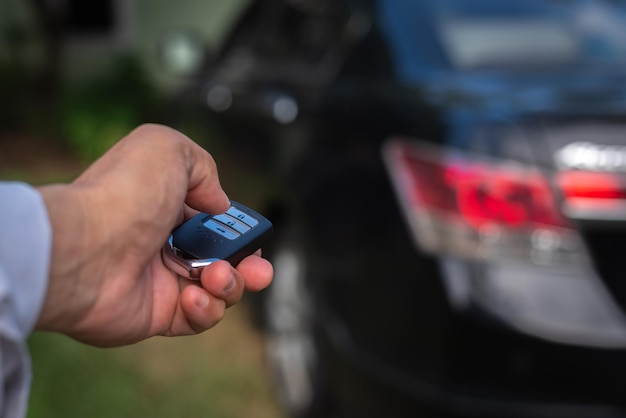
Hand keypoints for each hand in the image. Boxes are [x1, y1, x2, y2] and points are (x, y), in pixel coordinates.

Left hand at [36, 124, 272, 346]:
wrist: (84, 250)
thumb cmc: (124, 195)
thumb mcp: (168, 149)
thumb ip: (204, 167)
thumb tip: (218, 205)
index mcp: (168, 207)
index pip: (215, 223)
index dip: (239, 231)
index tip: (255, 237)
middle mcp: (166, 244)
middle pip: (224, 259)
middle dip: (250, 266)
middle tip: (258, 269)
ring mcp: (162, 281)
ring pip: (218, 291)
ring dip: (230, 285)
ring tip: (216, 276)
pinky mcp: (157, 316)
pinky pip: (197, 319)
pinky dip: (205, 309)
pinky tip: (190, 296)